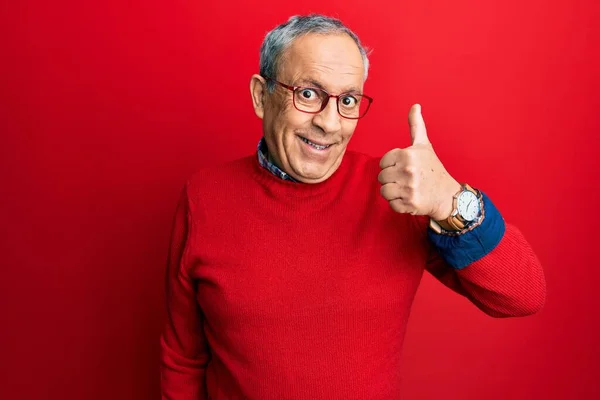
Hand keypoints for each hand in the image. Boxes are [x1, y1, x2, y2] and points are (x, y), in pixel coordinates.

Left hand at [378, 104, 460, 220]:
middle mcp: (408, 170)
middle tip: (407, 180)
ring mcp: (409, 188)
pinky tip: (410, 198)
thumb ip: (416, 125)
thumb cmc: (433, 168)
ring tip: (407, 189)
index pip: (383, 162)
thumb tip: (415, 105)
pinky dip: (398, 204)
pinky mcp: (409, 203)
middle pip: (381, 177)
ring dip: (394, 192)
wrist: (448, 195)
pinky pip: (391, 204)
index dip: (392, 166)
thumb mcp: (424, 145)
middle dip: (392, 180)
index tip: (405, 168)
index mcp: (407, 154)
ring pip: (384, 191)